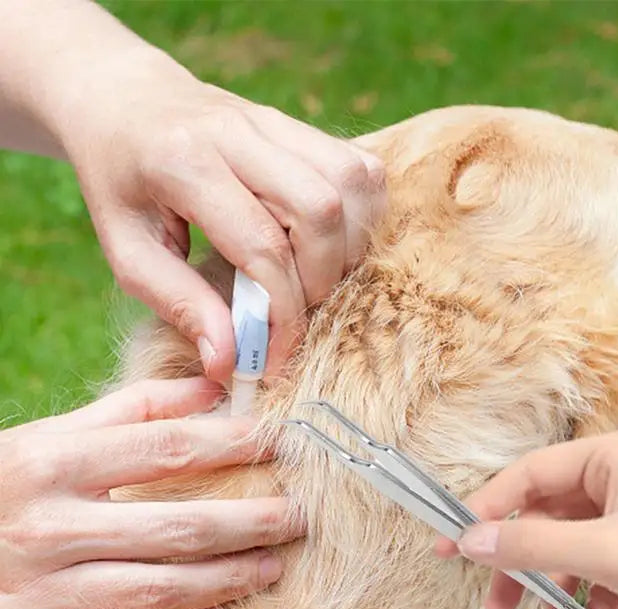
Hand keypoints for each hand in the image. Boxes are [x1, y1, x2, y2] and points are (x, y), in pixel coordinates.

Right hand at [0, 378, 300, 608]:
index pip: (169, 449)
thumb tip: (210, 389)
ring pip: (164, 588)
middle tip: (301, 516)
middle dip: (253, 521)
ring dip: (231, 577)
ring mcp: (45, 590)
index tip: (281, 443)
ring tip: (274, 564)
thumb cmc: (4, 487)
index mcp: (54, 463)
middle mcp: (51, 527)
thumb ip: (130, 411)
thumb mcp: (52, 437)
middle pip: (179, 525)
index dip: (236, 445)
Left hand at [59, 52, 385, 380]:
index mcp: (182, 162)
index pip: (261, 246)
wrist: (125, 102)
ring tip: (316, 277)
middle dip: (321, 279)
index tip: (273, 357)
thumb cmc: (121, 185)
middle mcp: (237, 132)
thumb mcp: (127, 252)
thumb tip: (228, 362)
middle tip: (296, 310)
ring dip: (349, 245)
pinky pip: (360, 168)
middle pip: (320, 209)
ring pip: (352, 182)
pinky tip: (330, 242)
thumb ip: (179, 304)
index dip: (280, 314)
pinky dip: (361, 215)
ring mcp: (275, 122)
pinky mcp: (300, 126)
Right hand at [437, 428, 617, 608]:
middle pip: (543, 516)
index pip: (530, 473)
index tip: (452, 543)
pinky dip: (582, 597)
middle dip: (518, 564)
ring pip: (565, 547)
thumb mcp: (604, 554)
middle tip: (486, 603)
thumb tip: (467, 540)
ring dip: (548, 588)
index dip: (487, 508)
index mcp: (613, 454)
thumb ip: (531, 546)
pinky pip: (591, 568)